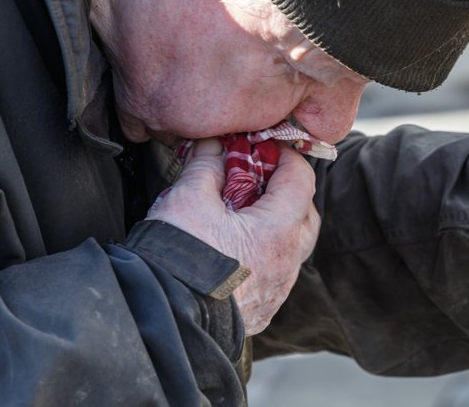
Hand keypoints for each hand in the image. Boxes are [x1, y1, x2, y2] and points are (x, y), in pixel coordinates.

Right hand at [147, 138, 319, 334]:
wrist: (163, 320)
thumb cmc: (178, 260)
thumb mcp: (187, 199)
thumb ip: (205, 167)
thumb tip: (212, 147)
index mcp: (278, 230)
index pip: (301, 180)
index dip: (286, 158)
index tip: (268, 148)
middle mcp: (286, 262)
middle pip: (305, 215)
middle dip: (288, 191)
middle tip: (260, 178)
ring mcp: (277, 289)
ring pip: (291, 247)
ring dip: (276, 225)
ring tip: (243, 213)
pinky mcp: (262, 309)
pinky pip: (275, 273)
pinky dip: (264, 253)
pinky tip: (236, 247)